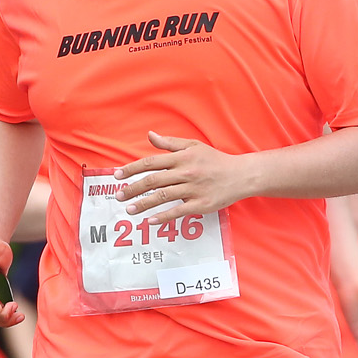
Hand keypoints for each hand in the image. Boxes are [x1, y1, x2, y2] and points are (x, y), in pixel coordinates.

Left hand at [117, 133, 252, 225]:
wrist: (240, 175)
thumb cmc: (215, 160)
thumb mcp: (193, 146)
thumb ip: (170, 143)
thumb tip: (150, 135)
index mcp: (182, 157)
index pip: (150, 162)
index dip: (131, 169)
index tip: (117, 175)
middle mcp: (185, 172)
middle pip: (153, 180)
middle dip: (132, 188)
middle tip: (118, 195)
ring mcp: (193, 189)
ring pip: (163, 197)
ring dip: (143, 204)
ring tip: (129, 209)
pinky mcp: (201, 204)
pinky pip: (178, 211)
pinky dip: (163, 217)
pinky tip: (150, 221)